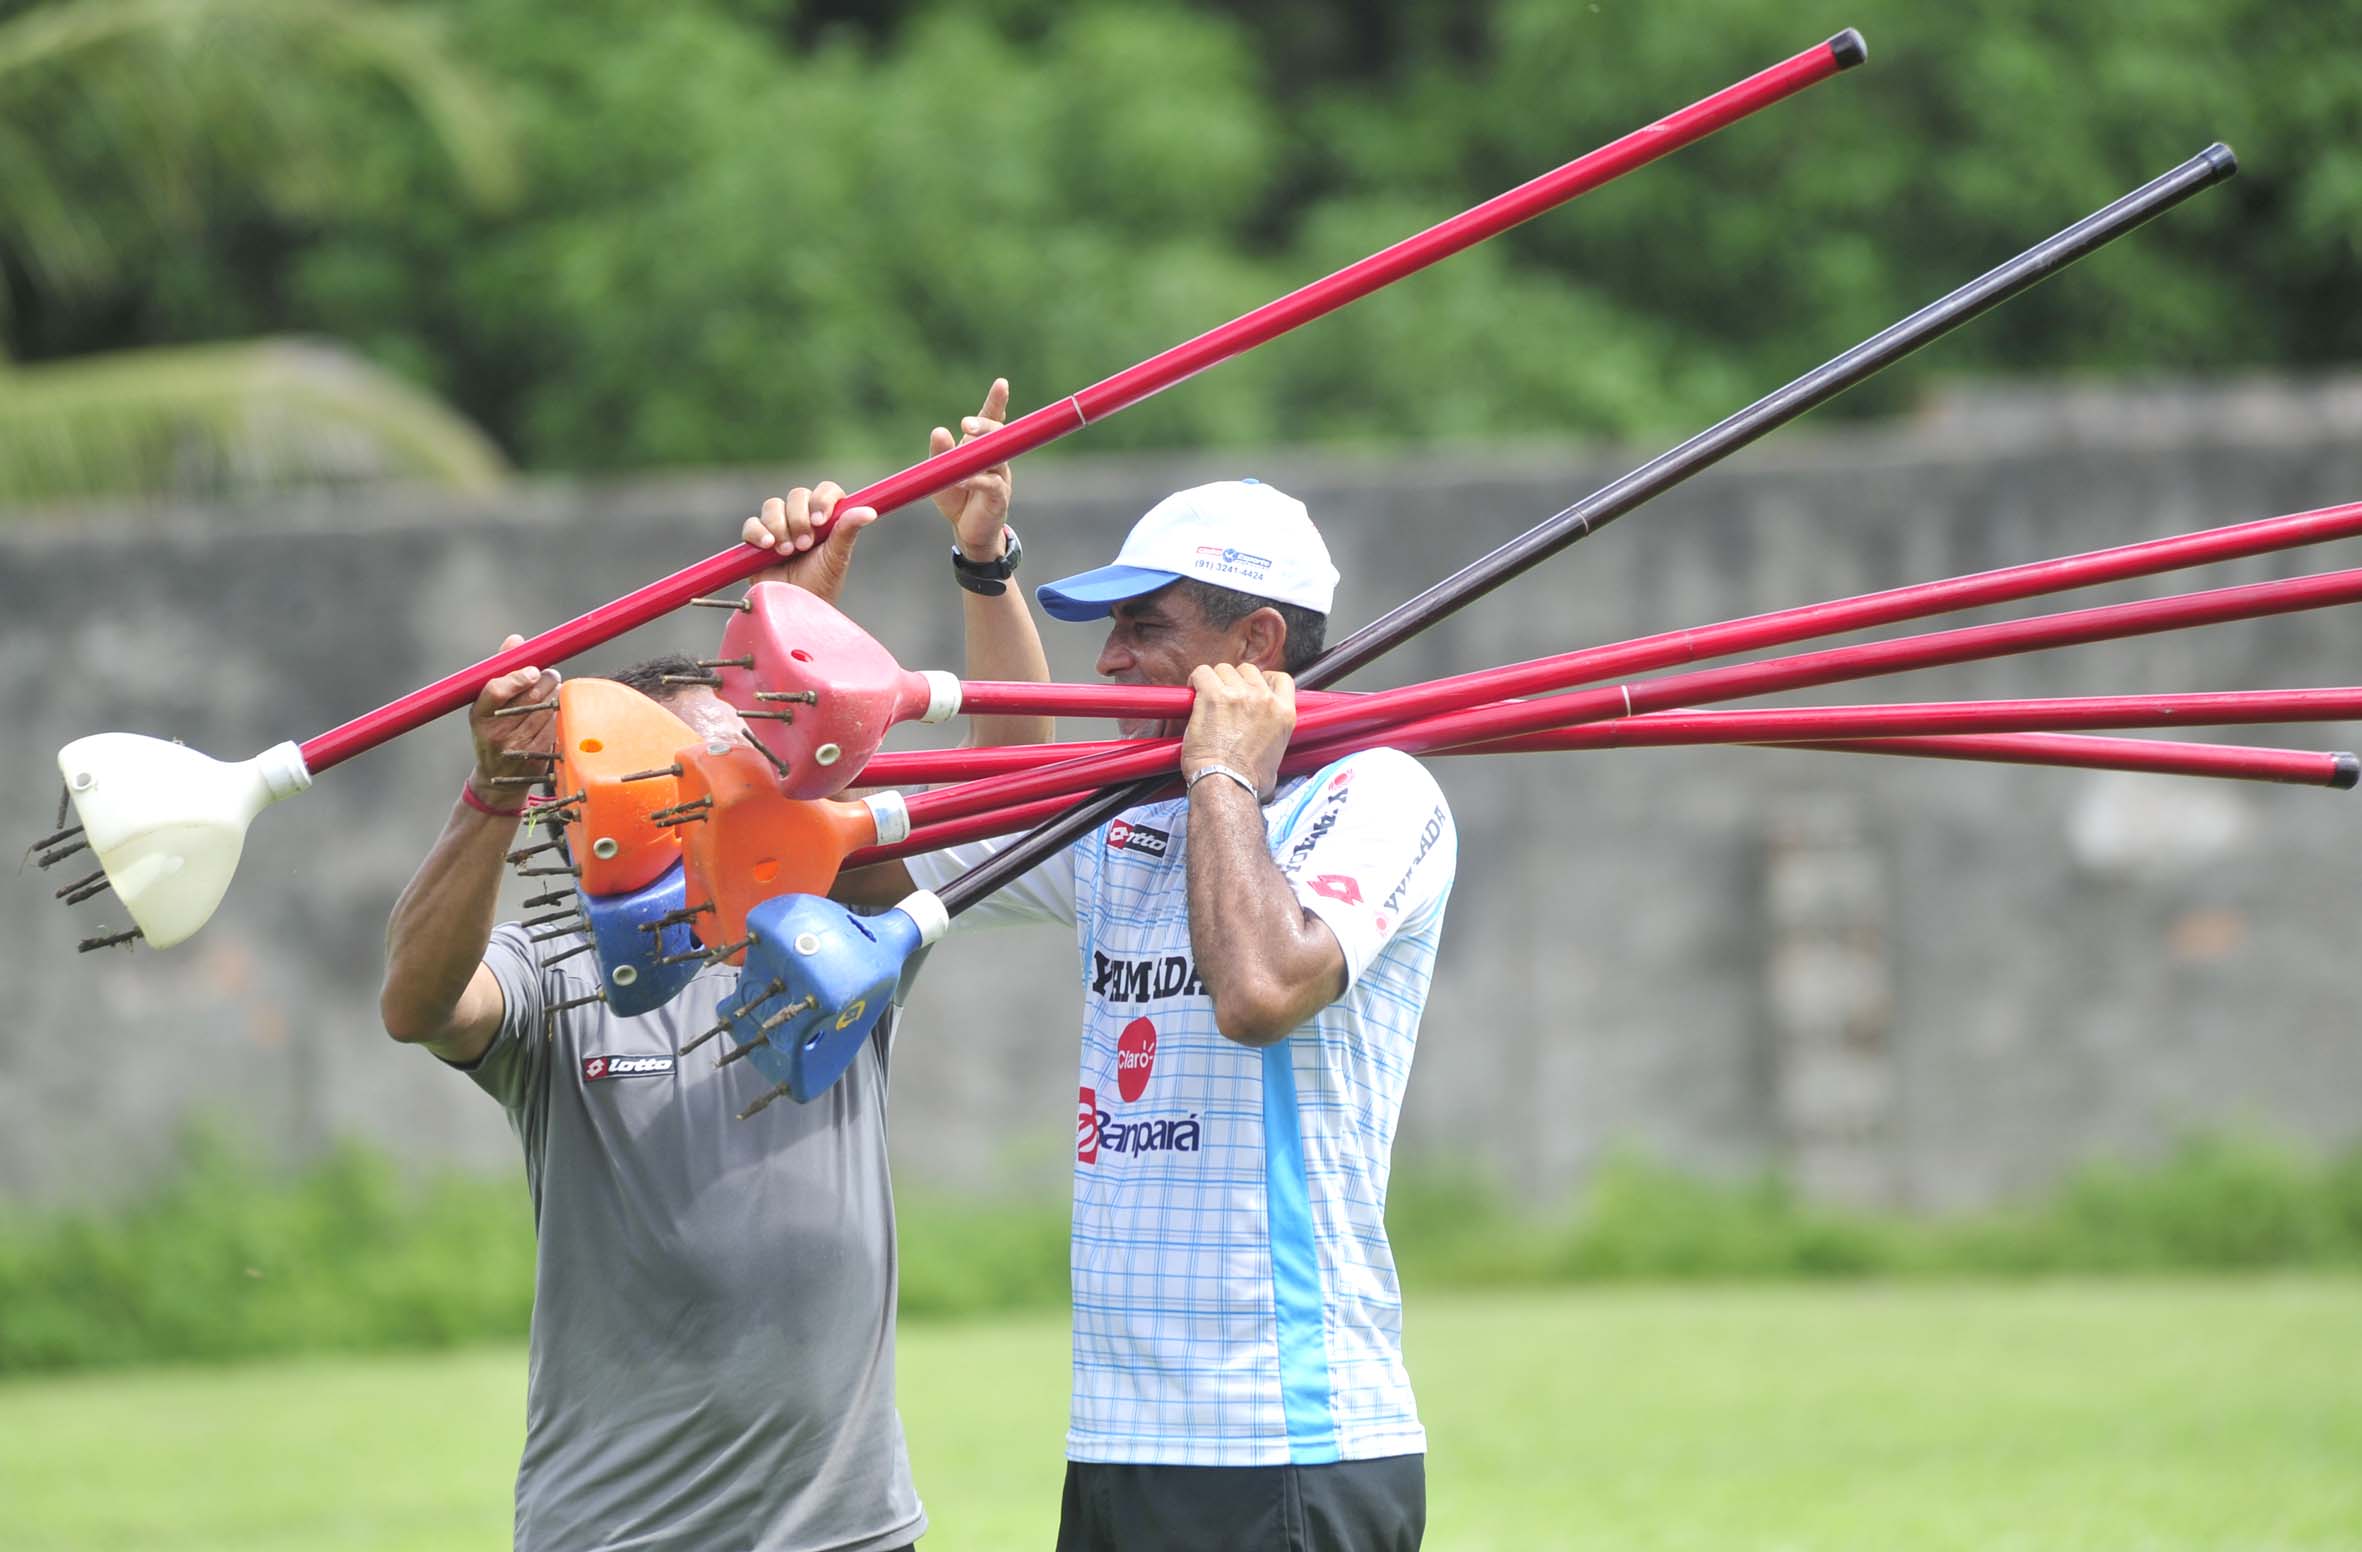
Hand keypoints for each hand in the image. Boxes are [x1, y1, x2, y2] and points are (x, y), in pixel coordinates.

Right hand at [468, 633, 558, 804]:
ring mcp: (518, 747)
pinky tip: (553, 712)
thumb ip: (501, 670)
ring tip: (549, 692)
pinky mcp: (538, 755)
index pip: (496, 691)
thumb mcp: (487, 705)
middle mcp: (496, 732)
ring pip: (548, 709)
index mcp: (479, 715)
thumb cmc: (493, 731)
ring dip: (554, 695)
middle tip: (547, 675)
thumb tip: (516, 640)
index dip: (517, 677)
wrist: (497, 779)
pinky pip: (556, 725)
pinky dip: (558, 713)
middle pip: (531, 696)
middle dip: (545, 680)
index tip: (532, 670)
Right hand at [740, 483, 877, 604]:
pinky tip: (769, 547)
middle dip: (799, 519)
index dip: (822, 499)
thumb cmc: (821, 583)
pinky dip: (758, 532)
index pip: (826, 490)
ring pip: (773, 505)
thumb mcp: (837, 556)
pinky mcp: (757, 539)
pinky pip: (752, 524)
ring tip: (787, 552)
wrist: (794, 609)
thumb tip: (870, 512)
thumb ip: (848, 530)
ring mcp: (779, 526)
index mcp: (826, 518)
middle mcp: (802, 517)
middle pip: (797, 495)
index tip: (820, 521)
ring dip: (780, 526)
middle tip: (804, 545)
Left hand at [928, 377, 1012, 560]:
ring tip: (965, 443)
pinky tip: (961, 480)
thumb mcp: (941, 472)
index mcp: (983, 447)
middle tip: (967, 424)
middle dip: (985, 426)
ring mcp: (1000, 477)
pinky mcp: (998, 497)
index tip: (1002, 383)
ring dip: (980, 450)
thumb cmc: (956, 496)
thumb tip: (939, 431)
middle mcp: (996, 458)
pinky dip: (974, 480)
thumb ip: (940, 452)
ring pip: (997, 457)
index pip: (992, 419)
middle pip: (998, 435)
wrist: (967, 530)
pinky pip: (990, 484)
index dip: (997, 402)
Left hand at [1179, 664, 1295, 801]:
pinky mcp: (1213, 696)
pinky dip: (1196, 680)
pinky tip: (1193, 694)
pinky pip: (1202, 673)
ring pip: (1224, 669)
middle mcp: (1264, 699)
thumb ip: (1274, 742)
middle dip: (1235, 680)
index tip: (1250, 688)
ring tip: (1206, 697)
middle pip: (1248, 670)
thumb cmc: (1248, 781)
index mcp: (1284, 713)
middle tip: (1223, 697)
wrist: (1227, 784)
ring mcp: (1239, 695)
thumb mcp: (1277, 759)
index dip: (1263, 679)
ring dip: (1214, 681)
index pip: (1281, 679)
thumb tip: (1266, 748)